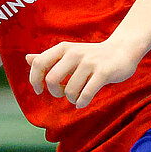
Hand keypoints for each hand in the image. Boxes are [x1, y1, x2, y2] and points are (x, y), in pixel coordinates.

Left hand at [27, 38, 142, 107]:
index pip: (39, 63)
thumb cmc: (92, 56)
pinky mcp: (104, 72)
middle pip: (52, 80)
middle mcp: (74, 53)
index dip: (34, 79)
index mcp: (63, 48)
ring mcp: (89, 62)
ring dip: (71, 99)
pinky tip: (82, 103)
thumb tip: (27, 58)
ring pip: (70, 90)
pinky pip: (86, 94)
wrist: (123, 50)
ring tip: (77, 97)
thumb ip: (49, 58)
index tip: (39, 90)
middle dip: (55, 93)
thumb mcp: (69, 53)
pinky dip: (81, 102)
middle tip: (63, 93)